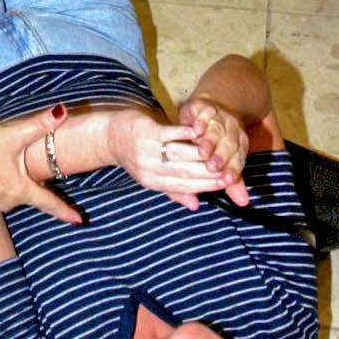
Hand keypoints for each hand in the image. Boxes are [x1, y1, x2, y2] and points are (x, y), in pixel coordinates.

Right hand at [0, 110, 83, 226]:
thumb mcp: (15, 133)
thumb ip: (41, 124)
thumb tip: (63, 111)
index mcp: (21, 189)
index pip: (49, 203)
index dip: (65, 211)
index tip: (79, 220)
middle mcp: (7, 202)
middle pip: (26, 192)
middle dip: (26, 180)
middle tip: (14, 161)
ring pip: (8, 195)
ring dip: (7, 182)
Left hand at [107, 108, 238, 210]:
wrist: (109, 135)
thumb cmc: (136, 155)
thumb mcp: (152, 176)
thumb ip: (175, 190)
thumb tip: (196, 206)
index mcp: (153, 182)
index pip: (184, 187)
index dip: (206, 186)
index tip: (226, 183)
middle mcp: (149, 169)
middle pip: (184, 173)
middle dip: (208, 172)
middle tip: (228, 169)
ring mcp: (146, 150)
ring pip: (178, 155)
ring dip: (199, 154)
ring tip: (217, 153)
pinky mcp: (145, 132)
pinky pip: (167, 134)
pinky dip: (183, 133)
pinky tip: (197, 132)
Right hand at [177, 98, 250, 205]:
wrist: (205, 111)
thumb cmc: (209, 145)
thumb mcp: (217, 163)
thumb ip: (227, 183)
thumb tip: (243, 203)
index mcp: (238, 146)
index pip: (238, 159)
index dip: (232, 170)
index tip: (225, 182)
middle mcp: (232, 130)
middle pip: (230, 144)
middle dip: (221, 157)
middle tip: (211, 168)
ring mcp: (220, 117)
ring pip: (218, 129)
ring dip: (210, 141)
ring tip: (201, 153)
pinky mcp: (205, 106)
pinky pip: (206, 112)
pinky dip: (201, 121)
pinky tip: (195, 130)